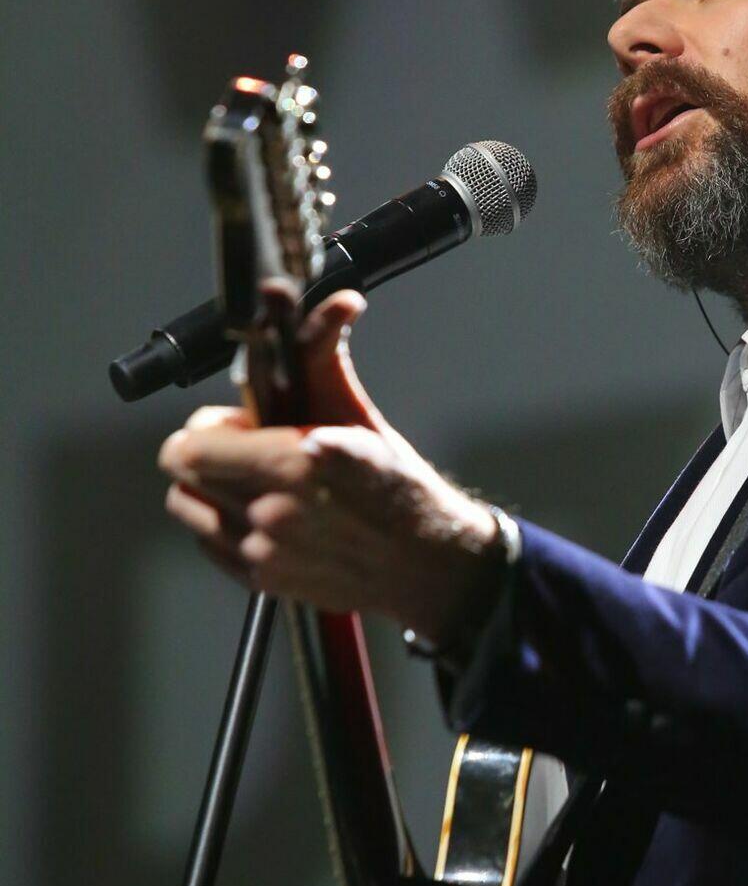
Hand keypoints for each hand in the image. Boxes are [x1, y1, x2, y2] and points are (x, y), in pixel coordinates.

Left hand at [158, 291, 502, 642]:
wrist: (426, 564)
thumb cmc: (399, 490)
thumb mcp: (361, 418)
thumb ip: (326, 356)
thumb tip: (340, 303)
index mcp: (295, 463)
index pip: (192, 447)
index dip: (207, 429)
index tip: (236, 424)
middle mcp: (274, 512)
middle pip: (183, 476)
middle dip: (206, 455)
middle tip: (245, 451)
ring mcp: (265, 553)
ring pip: (190, 509)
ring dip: (209, 490)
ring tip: (253, 483)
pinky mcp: (264, 581)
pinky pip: (210, 544)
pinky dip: (224, 525)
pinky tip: (265, 515)